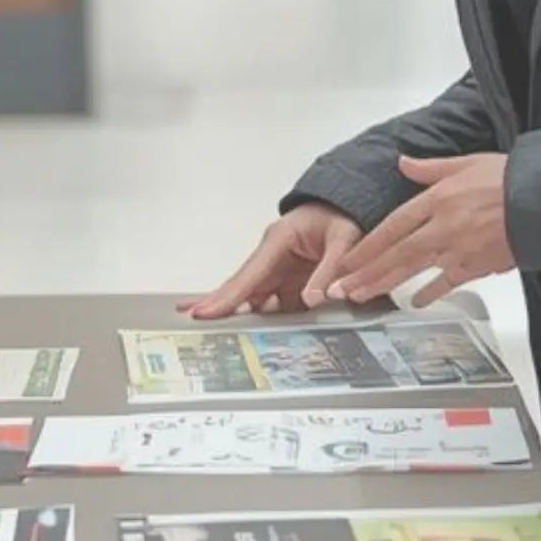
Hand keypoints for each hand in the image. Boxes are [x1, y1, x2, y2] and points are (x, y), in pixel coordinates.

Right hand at [178, 203, 364, 318]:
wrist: (347, 208)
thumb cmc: (340, 217)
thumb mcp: (344, 239)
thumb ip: (330, 269)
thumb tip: (313, 298)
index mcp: (278, 241)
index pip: (248, 274)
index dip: (227, 296)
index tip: (205, 311)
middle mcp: (272, 256)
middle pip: (242, 286)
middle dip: (218, 303)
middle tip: (193, 319)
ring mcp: (279, 270)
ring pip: (253, 296)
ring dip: (237, 313)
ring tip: (211, 328)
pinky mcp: (290, 281)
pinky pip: (273, 302)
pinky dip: (262, 318)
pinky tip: (248, 332)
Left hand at [315, 155, 517, 306]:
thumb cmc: (510, 179)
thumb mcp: (466, 163)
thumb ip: (430, 168)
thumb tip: (403, 162)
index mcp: (437, 200)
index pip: (391, 226)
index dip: (366, 246)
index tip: (346, 260)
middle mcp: (442, 228)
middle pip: (395, 254)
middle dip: (365, 273)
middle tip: (341, 289)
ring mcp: (459, 250)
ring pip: (414, 271)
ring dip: (385, 284)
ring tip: (362, 296)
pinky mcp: (478, 266)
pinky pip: (447, 282)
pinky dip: (430, 293)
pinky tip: (414, 302)